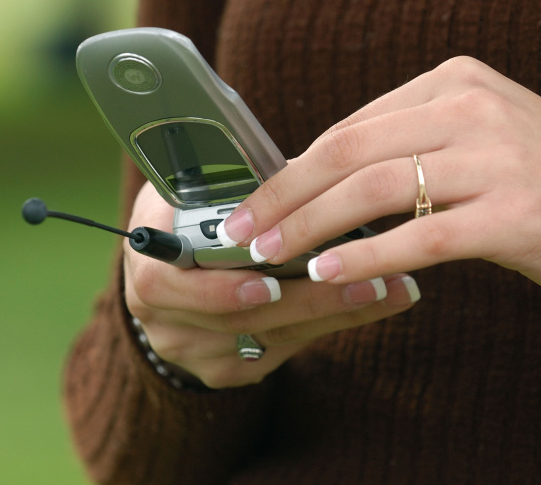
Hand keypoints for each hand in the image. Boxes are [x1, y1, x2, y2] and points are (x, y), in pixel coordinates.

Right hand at [123, 182, 419, 388]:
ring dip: (338, 312)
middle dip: (311, 299)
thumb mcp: (190, 192)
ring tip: (392, 288)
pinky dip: (330, 325)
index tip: (271, 281)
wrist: (174, 270)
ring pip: (273, 339)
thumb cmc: (188, 215)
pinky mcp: (228, 370)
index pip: (170, 288)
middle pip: (239, 320)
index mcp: (148, 272)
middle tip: (371, 279)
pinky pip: (283, 350)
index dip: (220, 288)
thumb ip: (226, 189)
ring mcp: (196, 352)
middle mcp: (163, 322)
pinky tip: (372, 304)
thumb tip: (296, 171)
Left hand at [219, 56, 540, 311]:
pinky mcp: (515, 213)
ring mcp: (496, 157)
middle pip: (348, 149)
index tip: (260, 202)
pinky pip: (420, 236)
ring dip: (309, 226)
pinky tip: (328, 275)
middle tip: (242, 230)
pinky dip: (366, 257)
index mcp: (456, 81)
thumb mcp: (481, 139)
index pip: (352, 124)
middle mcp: (472, 107)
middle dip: (284, 194)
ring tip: (270, 254)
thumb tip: (328, 182)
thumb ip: (414, 146)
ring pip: (373, 189)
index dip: (295, 167)